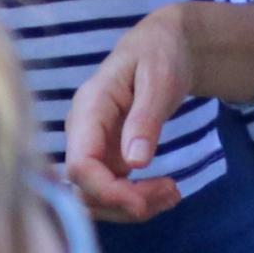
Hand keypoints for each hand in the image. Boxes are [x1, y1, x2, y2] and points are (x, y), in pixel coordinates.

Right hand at [63, 5, 212, 223]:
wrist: (164, 45)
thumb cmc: (161, 54)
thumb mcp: (160, 79)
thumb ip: (146, 118)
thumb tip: (134, 164)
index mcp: (89, 109)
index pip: (80, 164)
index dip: (106, 191)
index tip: (142, 203)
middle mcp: (81, 133)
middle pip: (84, 188)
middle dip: (124, 202)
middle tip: (172, 194)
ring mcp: (92, 147)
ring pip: (96, 196)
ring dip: (132, 206)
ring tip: (173, 195)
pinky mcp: (105, 157)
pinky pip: (112, 190)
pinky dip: (136, 199)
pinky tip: (166, 193)